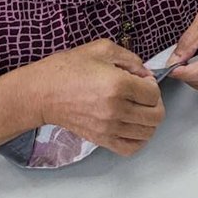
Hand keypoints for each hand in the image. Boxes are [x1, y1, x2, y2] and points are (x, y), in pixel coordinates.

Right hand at [22, 39, 162, 156]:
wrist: (41, 93)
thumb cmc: (67, 69)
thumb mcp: (102, 49)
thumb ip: (131, 58)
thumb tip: (146, 74)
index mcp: (118, 85)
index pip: (154, 94)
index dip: (152, 85)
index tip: (142, 81)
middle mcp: (115, 109)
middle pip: (155, 116)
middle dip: (155, 104)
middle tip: (144, 96)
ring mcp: (108, 127)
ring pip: (147, 133)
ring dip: (149, 121)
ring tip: (138, 110)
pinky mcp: (100, 139)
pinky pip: (130, 148)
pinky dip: (138, 140)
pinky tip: (133, 127)